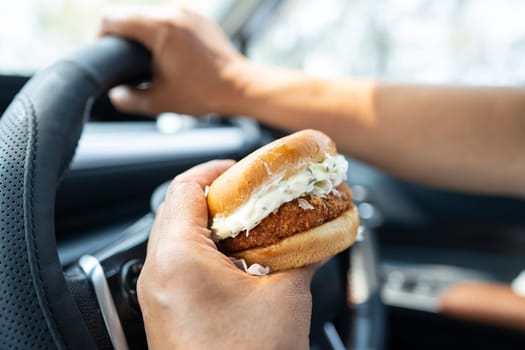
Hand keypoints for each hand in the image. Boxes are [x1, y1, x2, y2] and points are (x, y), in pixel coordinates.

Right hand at [100, 8, 248, 115]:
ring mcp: (189, 13)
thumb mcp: (160, 101)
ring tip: (148, 60)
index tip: (102, 53)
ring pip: (153, 17)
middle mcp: (173, 12)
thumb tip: (115, 95)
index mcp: (158, 28)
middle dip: (123, 37)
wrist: (241, 87)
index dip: (99, 36)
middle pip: (132, 17)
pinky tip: (169, 54)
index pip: (111, 19)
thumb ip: (130, 99)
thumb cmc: (204, 93)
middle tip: (124, 62)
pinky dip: (165, 34)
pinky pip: (172, 20)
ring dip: (145, 34)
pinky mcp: (200, 19)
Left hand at [138, 160, 317, 349]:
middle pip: (179, 208)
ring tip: (251, 224)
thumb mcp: (284, 297)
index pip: (186, 187)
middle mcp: (157, 273)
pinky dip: (208, 250)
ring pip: (179, 236)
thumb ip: (301, 253)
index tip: (244, 169)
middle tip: (254, 195)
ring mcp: (158, 293)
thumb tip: (316, 232)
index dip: (218, 169)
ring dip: (214, 224)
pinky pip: (181, 263)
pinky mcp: (167, 310)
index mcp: (177, 258)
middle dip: (219, 196)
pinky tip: (240, 259)